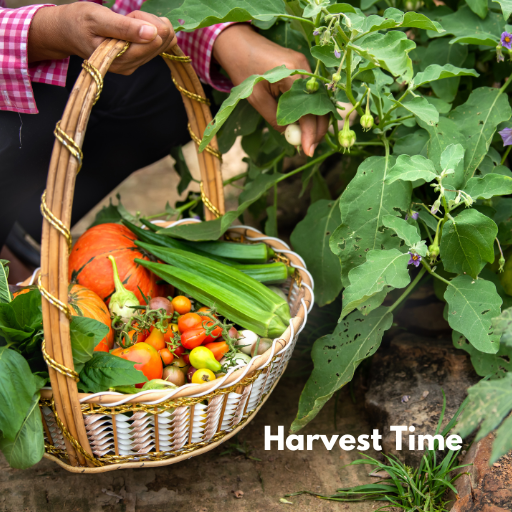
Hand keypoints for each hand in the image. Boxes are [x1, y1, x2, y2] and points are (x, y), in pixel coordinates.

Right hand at [28, 3, 175, 74]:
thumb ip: (125, 27)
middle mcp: (129, 66)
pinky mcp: (136, 62)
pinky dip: (150, 31)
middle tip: (129, 17)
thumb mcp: (97, 18)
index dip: (147, 22)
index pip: (154, 41)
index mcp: (119, 59)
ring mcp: (133, 65)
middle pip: (161, 42)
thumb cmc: (79, 21)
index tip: (131, 15)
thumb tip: (153, 33)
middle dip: (149, 23)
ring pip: (162, 44)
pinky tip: (135, 28)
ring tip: (128, 22)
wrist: (67, 32)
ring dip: (149, 26)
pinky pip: (157, 46)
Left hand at [213, 24, 328, 156]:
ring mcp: (307, 68)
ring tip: (307, 141)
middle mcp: (306, 70)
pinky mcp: (304, 69)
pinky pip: (313, 94)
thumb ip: (275, 119)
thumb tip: (291, 137)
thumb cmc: (244, 70)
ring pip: (319, 102)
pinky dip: (311, 111)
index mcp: (293, 76)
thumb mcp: (257, 100)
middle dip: (317, 132)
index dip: (310, 135)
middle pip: (320, 108)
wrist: (241, 43)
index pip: (309, 112)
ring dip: (315, 123)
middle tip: (308, 150)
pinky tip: (304, 124)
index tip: (307, 152)